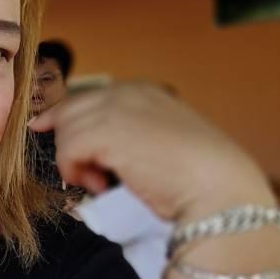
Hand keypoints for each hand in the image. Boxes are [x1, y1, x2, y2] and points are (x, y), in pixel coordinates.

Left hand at [30, 84, 271, 222]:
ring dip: (75, 162)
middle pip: (69, 111)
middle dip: (69, 145)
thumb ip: (131, 135)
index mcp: (143, 90)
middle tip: (90, 176)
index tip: (61, 146)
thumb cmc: (196, 176)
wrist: (218, 188)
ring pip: (65, 131)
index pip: (87, 100)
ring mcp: (116, 108)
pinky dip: (75, 171)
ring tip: (101, 183)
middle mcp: (127, 91)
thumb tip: (97, 152)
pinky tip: (99, 186)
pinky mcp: (106, 132)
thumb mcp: (159, 142)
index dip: (67, 123)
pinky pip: (67, 149)